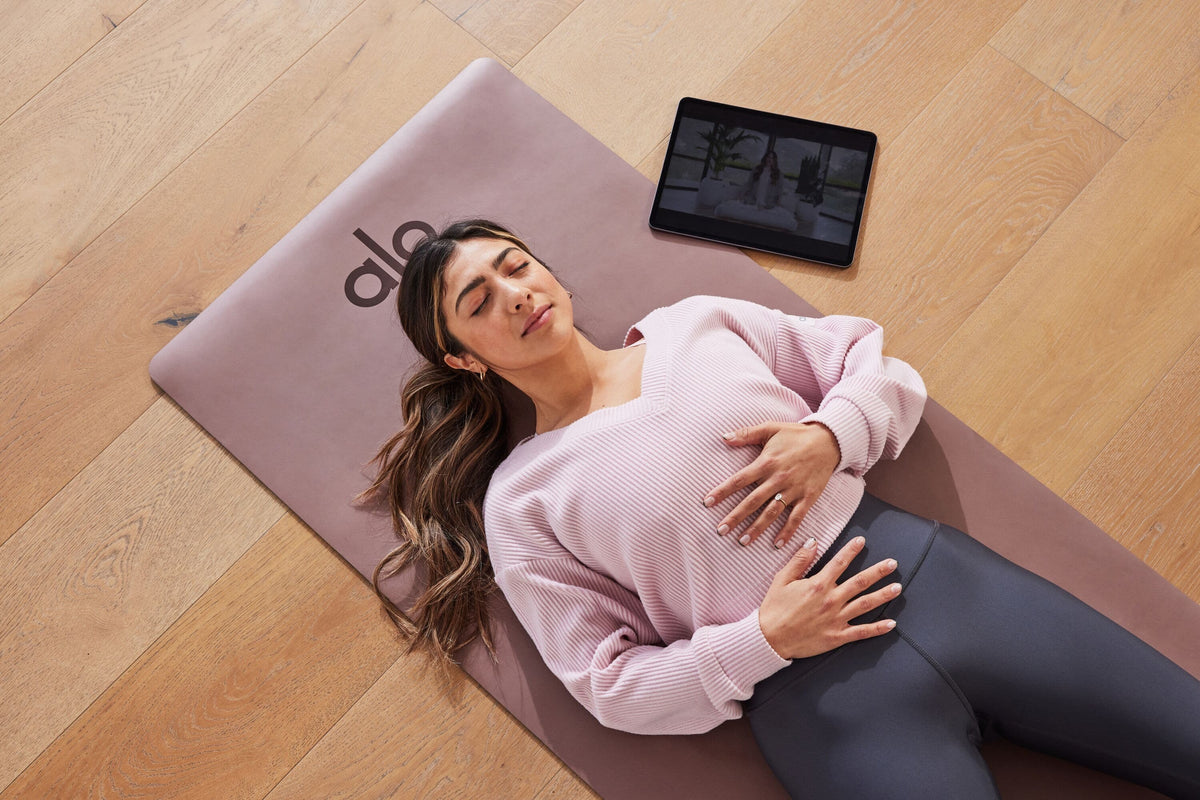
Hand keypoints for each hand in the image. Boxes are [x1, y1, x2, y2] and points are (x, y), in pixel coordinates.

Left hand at [703, 421, 840, 547]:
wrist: (829, 440)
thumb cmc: (796, 434)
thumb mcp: (770, 428)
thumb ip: (746, 433)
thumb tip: (724, 437)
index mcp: (766, 462)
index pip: (739, 480)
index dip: (722, 491)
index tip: (707, 503)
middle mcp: (778, 478)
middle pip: (753, 501)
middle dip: (735, 516)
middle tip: (721, 530)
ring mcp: (794, 489)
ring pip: (772, 512)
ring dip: (757, 528)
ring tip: (743, 541)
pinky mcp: (808, 497)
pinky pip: (796, 517)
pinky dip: (787, 531)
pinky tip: (777, 543)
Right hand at [758, 536, 900, 659]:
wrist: (769, 639)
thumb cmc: (774, 608)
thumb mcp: (782, 580)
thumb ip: (799, 560)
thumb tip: (812, 541)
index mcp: (817, 585)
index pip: (839, 562)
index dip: (852, 550)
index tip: (862, 541)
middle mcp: (830, 600)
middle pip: (860, 582)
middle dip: (878, 571)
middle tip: (893, 564)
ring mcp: (836, 619)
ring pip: (865, 605)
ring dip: (883, 595)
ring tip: (897, 587)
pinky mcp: (837, 637)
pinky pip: (861, 632)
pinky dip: (877, 628)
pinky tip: (891, 623)